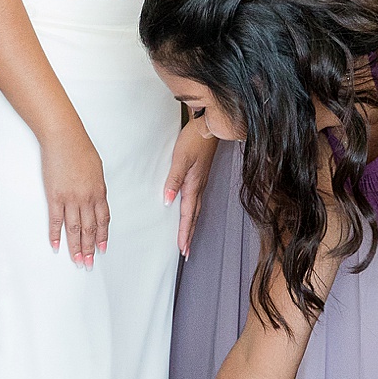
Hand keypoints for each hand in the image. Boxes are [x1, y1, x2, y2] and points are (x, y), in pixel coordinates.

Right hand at [41, 126, 108, 266]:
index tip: (101, 249)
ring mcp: (70, 199)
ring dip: (76, 247)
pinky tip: (56, 245)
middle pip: (89, 229)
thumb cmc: (80, 148)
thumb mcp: (96, 168)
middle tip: (89, 263)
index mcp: (99, 192)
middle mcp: (86, 198)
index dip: (102, 237)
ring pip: (75, 229)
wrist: (64, 137)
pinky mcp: (54, 196)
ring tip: (77, 261)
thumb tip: (95, 198)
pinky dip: (56, 234)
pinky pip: (56, 220)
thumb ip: (96, 187)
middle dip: (90, 248)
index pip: (103, 220)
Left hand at [164, 117, 216, 255]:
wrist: (208, 126)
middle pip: (193, 217)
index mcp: (193, 186)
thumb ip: (174, 180)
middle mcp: (199, 187)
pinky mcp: (200, 176)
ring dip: (192, 226)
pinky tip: (190, 214)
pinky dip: (193, 213)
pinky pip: (197, 201)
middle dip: (189, 236)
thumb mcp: (181, 159)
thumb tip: (168, 201)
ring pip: (196, 210)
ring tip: (188, 239)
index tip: (182, 248)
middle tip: (186, 252)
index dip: (185, 233)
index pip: (187, 215)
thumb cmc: (194, 140)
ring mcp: (201, 182)